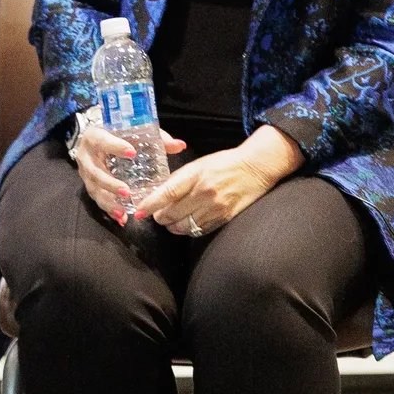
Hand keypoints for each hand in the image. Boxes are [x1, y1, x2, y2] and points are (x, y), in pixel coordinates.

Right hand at [71, 113, 184, 222]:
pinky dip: (109, 210)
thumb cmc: (116, 135)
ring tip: (122, 211)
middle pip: (95, 172)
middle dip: (110, 183)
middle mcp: (86, 156)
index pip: (101, 141)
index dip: (114, 146)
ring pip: (94, 189)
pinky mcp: (90, 185)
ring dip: (108, 201)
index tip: (132, 153)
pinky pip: (97, 199)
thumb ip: (155, 138)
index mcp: (94, 137)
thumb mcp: (132, 132)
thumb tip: (179, 145)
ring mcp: (86, 173)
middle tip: (127, 191)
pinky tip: (121, 218)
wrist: (95, 140)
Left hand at [134, 125, 303, 235]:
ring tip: (168, 221)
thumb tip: (158, 193)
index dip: (150, 205)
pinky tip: (184, 225)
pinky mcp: (225, 218)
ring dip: (172, 226)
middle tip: (154, 215)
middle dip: (159, 217)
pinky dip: (188, 230)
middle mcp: (205, 192)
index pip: (167, 193)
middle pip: (172, 213)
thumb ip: (179, 179)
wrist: (255, 168)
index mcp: (195, 175)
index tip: (138, 212)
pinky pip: (200, 230)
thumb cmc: (223, 163)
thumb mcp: (197, 165)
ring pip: (184, 225)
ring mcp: (216, 207)